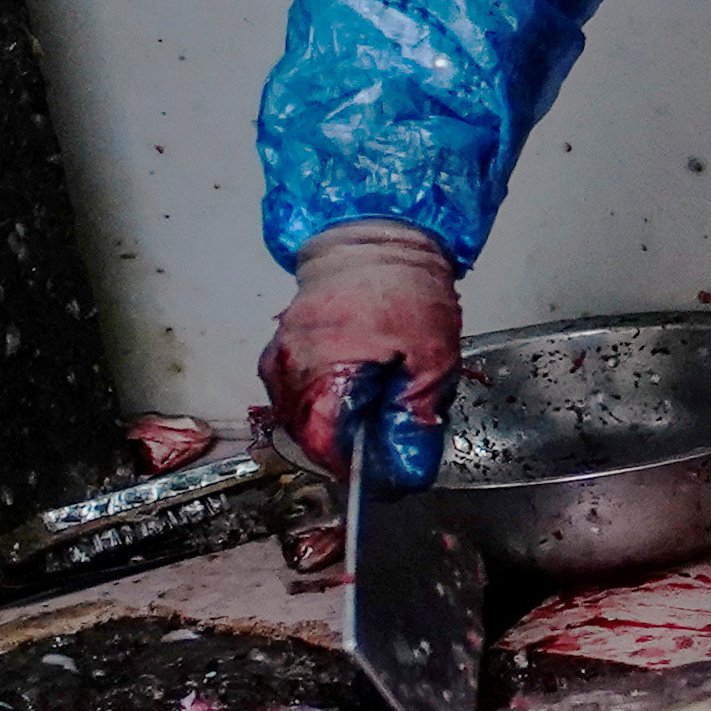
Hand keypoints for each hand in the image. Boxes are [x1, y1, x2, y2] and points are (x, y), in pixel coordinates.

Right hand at [263, 228, 459, 486]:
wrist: (374, 237)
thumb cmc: (405, 288)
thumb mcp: (433, 356)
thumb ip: (416, 416)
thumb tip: (408, 468)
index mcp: (323, 366)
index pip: (325, 444)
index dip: (358, 466)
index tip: (388, 473)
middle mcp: (288, 366)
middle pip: (310, 436)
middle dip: (350, 448)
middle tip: (390, 437)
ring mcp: (277, 359)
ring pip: (300, 420)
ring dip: (336, 427)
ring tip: (375, 406)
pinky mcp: (278, 352)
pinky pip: (294, 398)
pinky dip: (322, 406)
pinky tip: (354, 393)